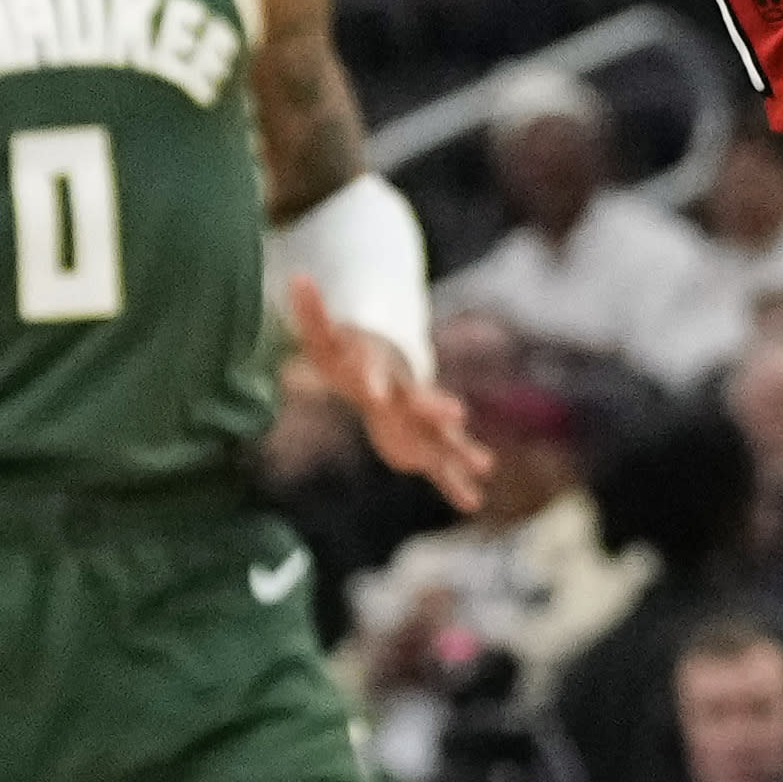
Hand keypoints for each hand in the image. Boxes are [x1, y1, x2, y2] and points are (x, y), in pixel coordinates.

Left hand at [284, 273, 497, 507]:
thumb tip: (298, 280)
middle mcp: (406, 393)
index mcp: (380, 370)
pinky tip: (471, 502)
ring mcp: (420, 419)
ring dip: (460, 450)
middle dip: (436, 408)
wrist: (381, 363)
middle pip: (421, 401)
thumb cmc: (347, 352)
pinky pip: (440, 466)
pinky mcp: (423, 442)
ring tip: (485, 465)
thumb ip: (313, 313)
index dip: (372, 383)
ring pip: (442, 436)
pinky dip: (454, 484)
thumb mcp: (324, 337)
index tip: (371, 395)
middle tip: (456, 414)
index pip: (373, 374)